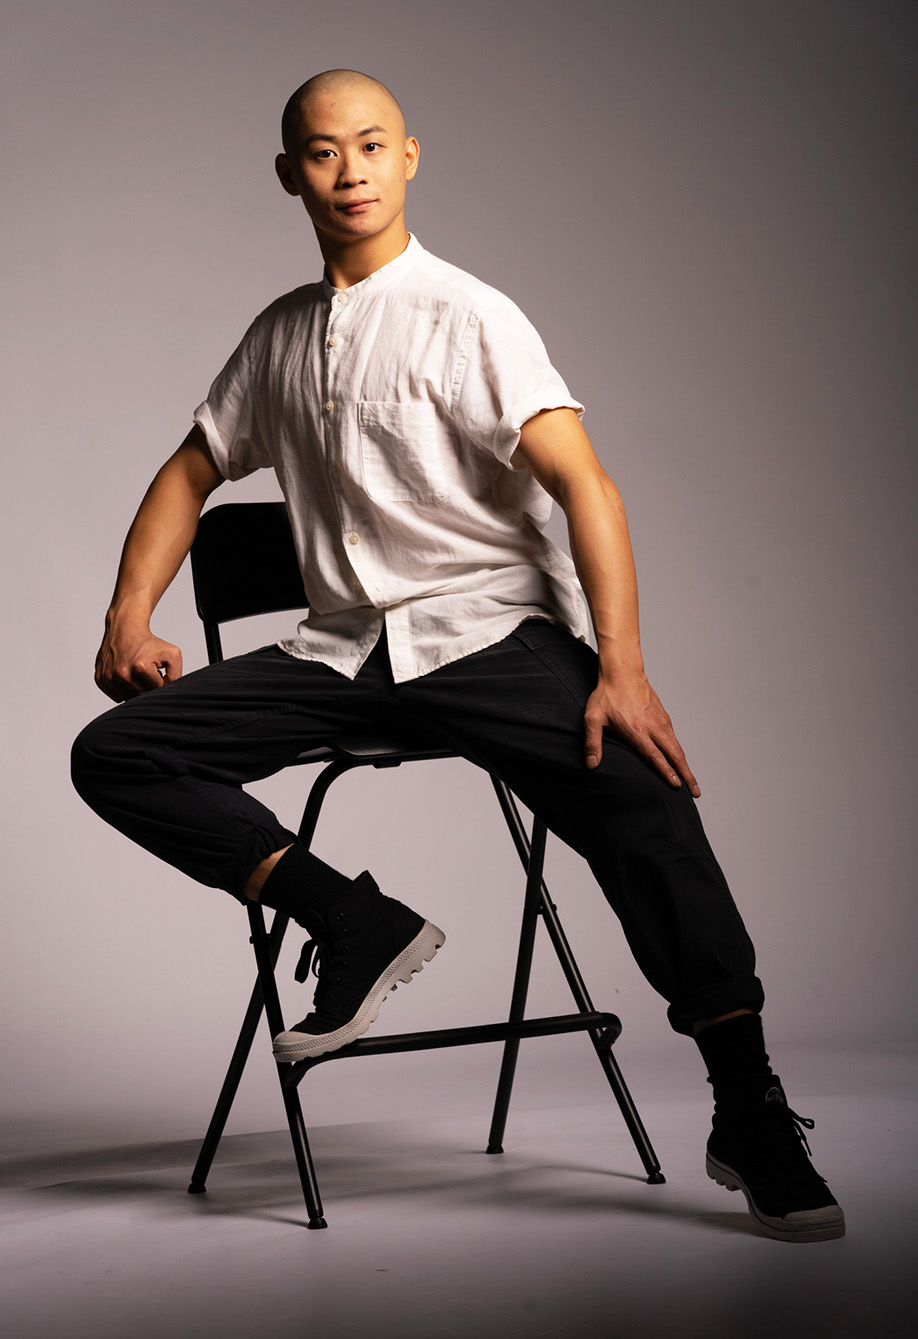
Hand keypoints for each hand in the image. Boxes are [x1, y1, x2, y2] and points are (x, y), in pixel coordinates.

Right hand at [94, 619, 182, 701]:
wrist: (125, 628)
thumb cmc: (149, 642)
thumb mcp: (172, 654)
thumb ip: (176, 676)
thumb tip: (167, 692)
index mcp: (140, 667)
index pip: (157, 689)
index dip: (160, 680)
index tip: (156, 669)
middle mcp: (121, 674)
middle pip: (142, 695)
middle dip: (147, 685)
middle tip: (146, 670)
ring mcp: (108, 677)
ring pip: (129, 698)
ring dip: (135, 689)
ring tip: (135, 672)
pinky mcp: (100, 679)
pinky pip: (117, 697)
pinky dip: (123, 689)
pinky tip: (126, 675)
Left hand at [583, 669, 699, 795]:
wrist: (622, 672)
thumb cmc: (606, 695)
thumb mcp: (593, 719)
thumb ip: (592, 743)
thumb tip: (591, 765)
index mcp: (637, 731)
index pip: (655, 756)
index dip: (666, 772)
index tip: (676, 786)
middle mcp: (653, 727)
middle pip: (675, 755)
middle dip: (686, 775)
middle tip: (695, 792)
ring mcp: (661, 721)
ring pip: (678, 747)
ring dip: (686, 766)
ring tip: (691, 782)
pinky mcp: (664, 717)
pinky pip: (675, 738)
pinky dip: (680, 752)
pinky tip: (680, 761)